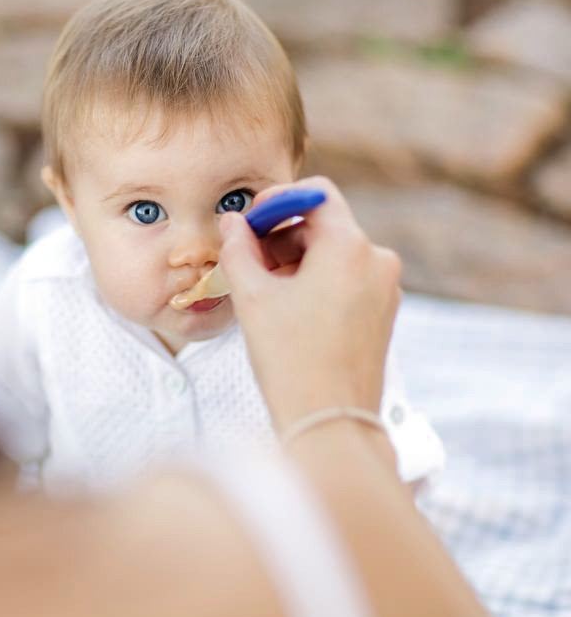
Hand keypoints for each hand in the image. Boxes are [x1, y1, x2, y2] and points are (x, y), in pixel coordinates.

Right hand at [220, 177, 401, 430]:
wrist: (330, 422)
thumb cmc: (293, 361)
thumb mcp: (253, 298)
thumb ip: (238, 250)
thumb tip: (232, 224)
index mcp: (350, 247)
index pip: (316, 194)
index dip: (277, 201)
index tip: (249, 222)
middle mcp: (376, 261)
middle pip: (324, 226)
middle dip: (281, 237)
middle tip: (246, 261)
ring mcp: (384, 289)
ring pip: (333, 255)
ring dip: (295, 262)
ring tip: (262, 292)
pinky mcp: (382, 314)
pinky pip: (346, 281)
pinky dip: (315, 283)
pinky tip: (286, 310)